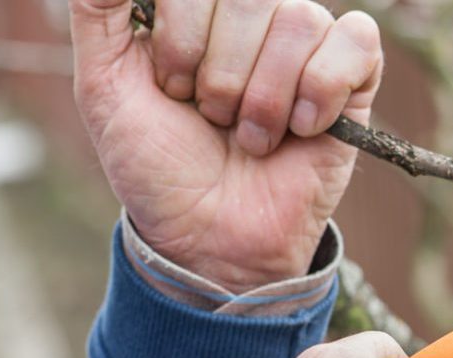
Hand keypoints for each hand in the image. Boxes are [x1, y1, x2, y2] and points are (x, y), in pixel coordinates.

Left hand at [70, 0, 382, 289]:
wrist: (211, 239)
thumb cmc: (158, 168)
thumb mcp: (104, 87)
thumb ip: (97, 9)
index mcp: (198, 9)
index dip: (181, 38)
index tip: (172, 90)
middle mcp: (255, 17)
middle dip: (223, 75)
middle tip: (214, 120)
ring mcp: (308, 45)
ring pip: (301, 21)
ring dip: (267, 97)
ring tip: (255, 138)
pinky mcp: (356, 79)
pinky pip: (356, 42)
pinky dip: (323, 90)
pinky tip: (304, 128)